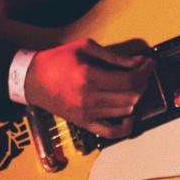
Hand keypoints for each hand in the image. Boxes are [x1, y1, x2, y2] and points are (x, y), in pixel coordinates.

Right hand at [24, 39, 152, 138]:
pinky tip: (130, 114)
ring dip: (136, 97)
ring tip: (134, 85)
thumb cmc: (56, 61)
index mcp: (88, 77)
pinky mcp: (83, 123)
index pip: (130, 79)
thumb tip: (139, 61)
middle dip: (143, 81)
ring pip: (126, 110)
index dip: (145, 70)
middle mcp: (88, 98)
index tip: (149, 63)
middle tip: (143, 72)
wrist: (30, 79)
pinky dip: (126, 126)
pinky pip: (111, 132)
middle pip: (132, 95)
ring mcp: (86, 113)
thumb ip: (114, 57)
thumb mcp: (85, 48)